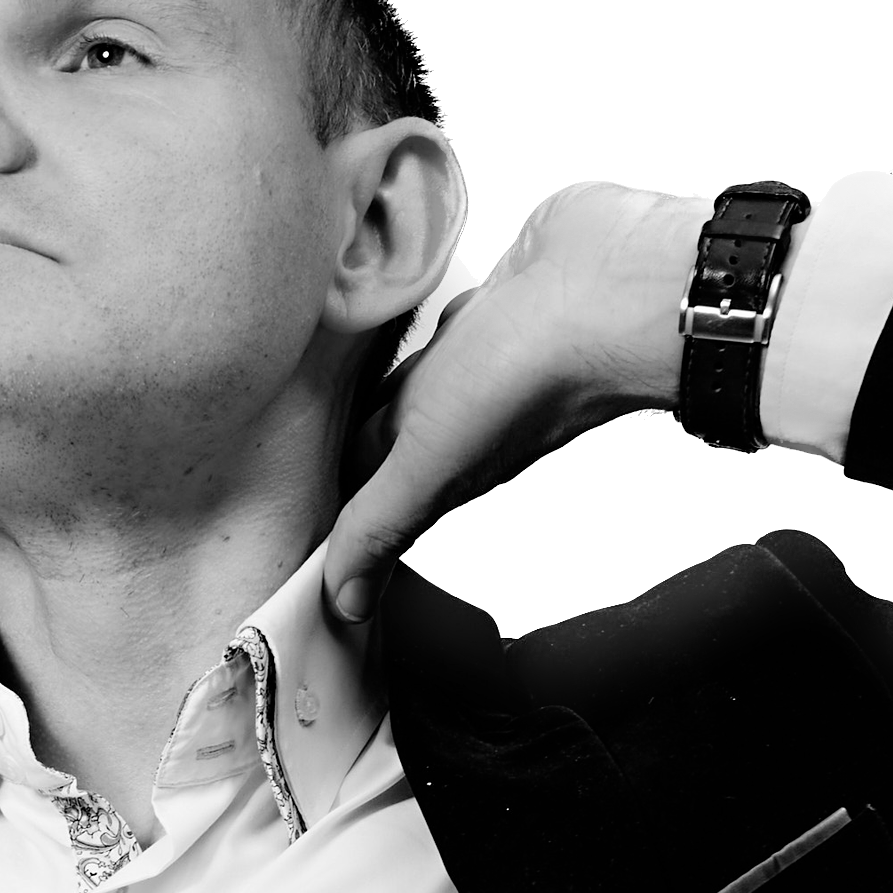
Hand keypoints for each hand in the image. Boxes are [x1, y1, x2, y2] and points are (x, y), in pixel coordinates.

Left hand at [324, 183, 712, 621]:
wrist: (609, 287)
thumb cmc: (526, 377)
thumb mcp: (430, 463)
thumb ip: (380, 525)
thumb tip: (346, 605)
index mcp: (437, 465)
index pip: (364, 498)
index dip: (328, 513)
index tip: (285, 525)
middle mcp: (455, 418)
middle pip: (382, 439)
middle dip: (341, 448)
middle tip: (282, 458)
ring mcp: (477, 362)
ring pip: (413, 383)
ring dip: (377, 388)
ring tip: (322, 392)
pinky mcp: (494, 308)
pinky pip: (446, 326)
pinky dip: (419, 328)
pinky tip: (399, 317)